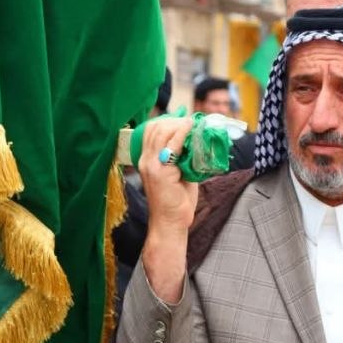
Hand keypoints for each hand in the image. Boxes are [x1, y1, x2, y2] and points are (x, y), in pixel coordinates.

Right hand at [138, 116, 198, 233]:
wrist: (170, 222)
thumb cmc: (176, 201)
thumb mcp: (177, 174)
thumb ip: (181, 159)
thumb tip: (196, 144)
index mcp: (145, 159)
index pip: (150, 131)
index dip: (166, 121)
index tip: (183, 121)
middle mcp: (145, 160)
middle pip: (155, 128)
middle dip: (174, 120)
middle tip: (191, 122)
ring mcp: (151, 165)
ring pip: (162, 133)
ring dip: (179, 124)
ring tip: (193, 124)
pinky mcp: (160, 172)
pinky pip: (172, 145)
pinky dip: (183, 133)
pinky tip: (191, 129)